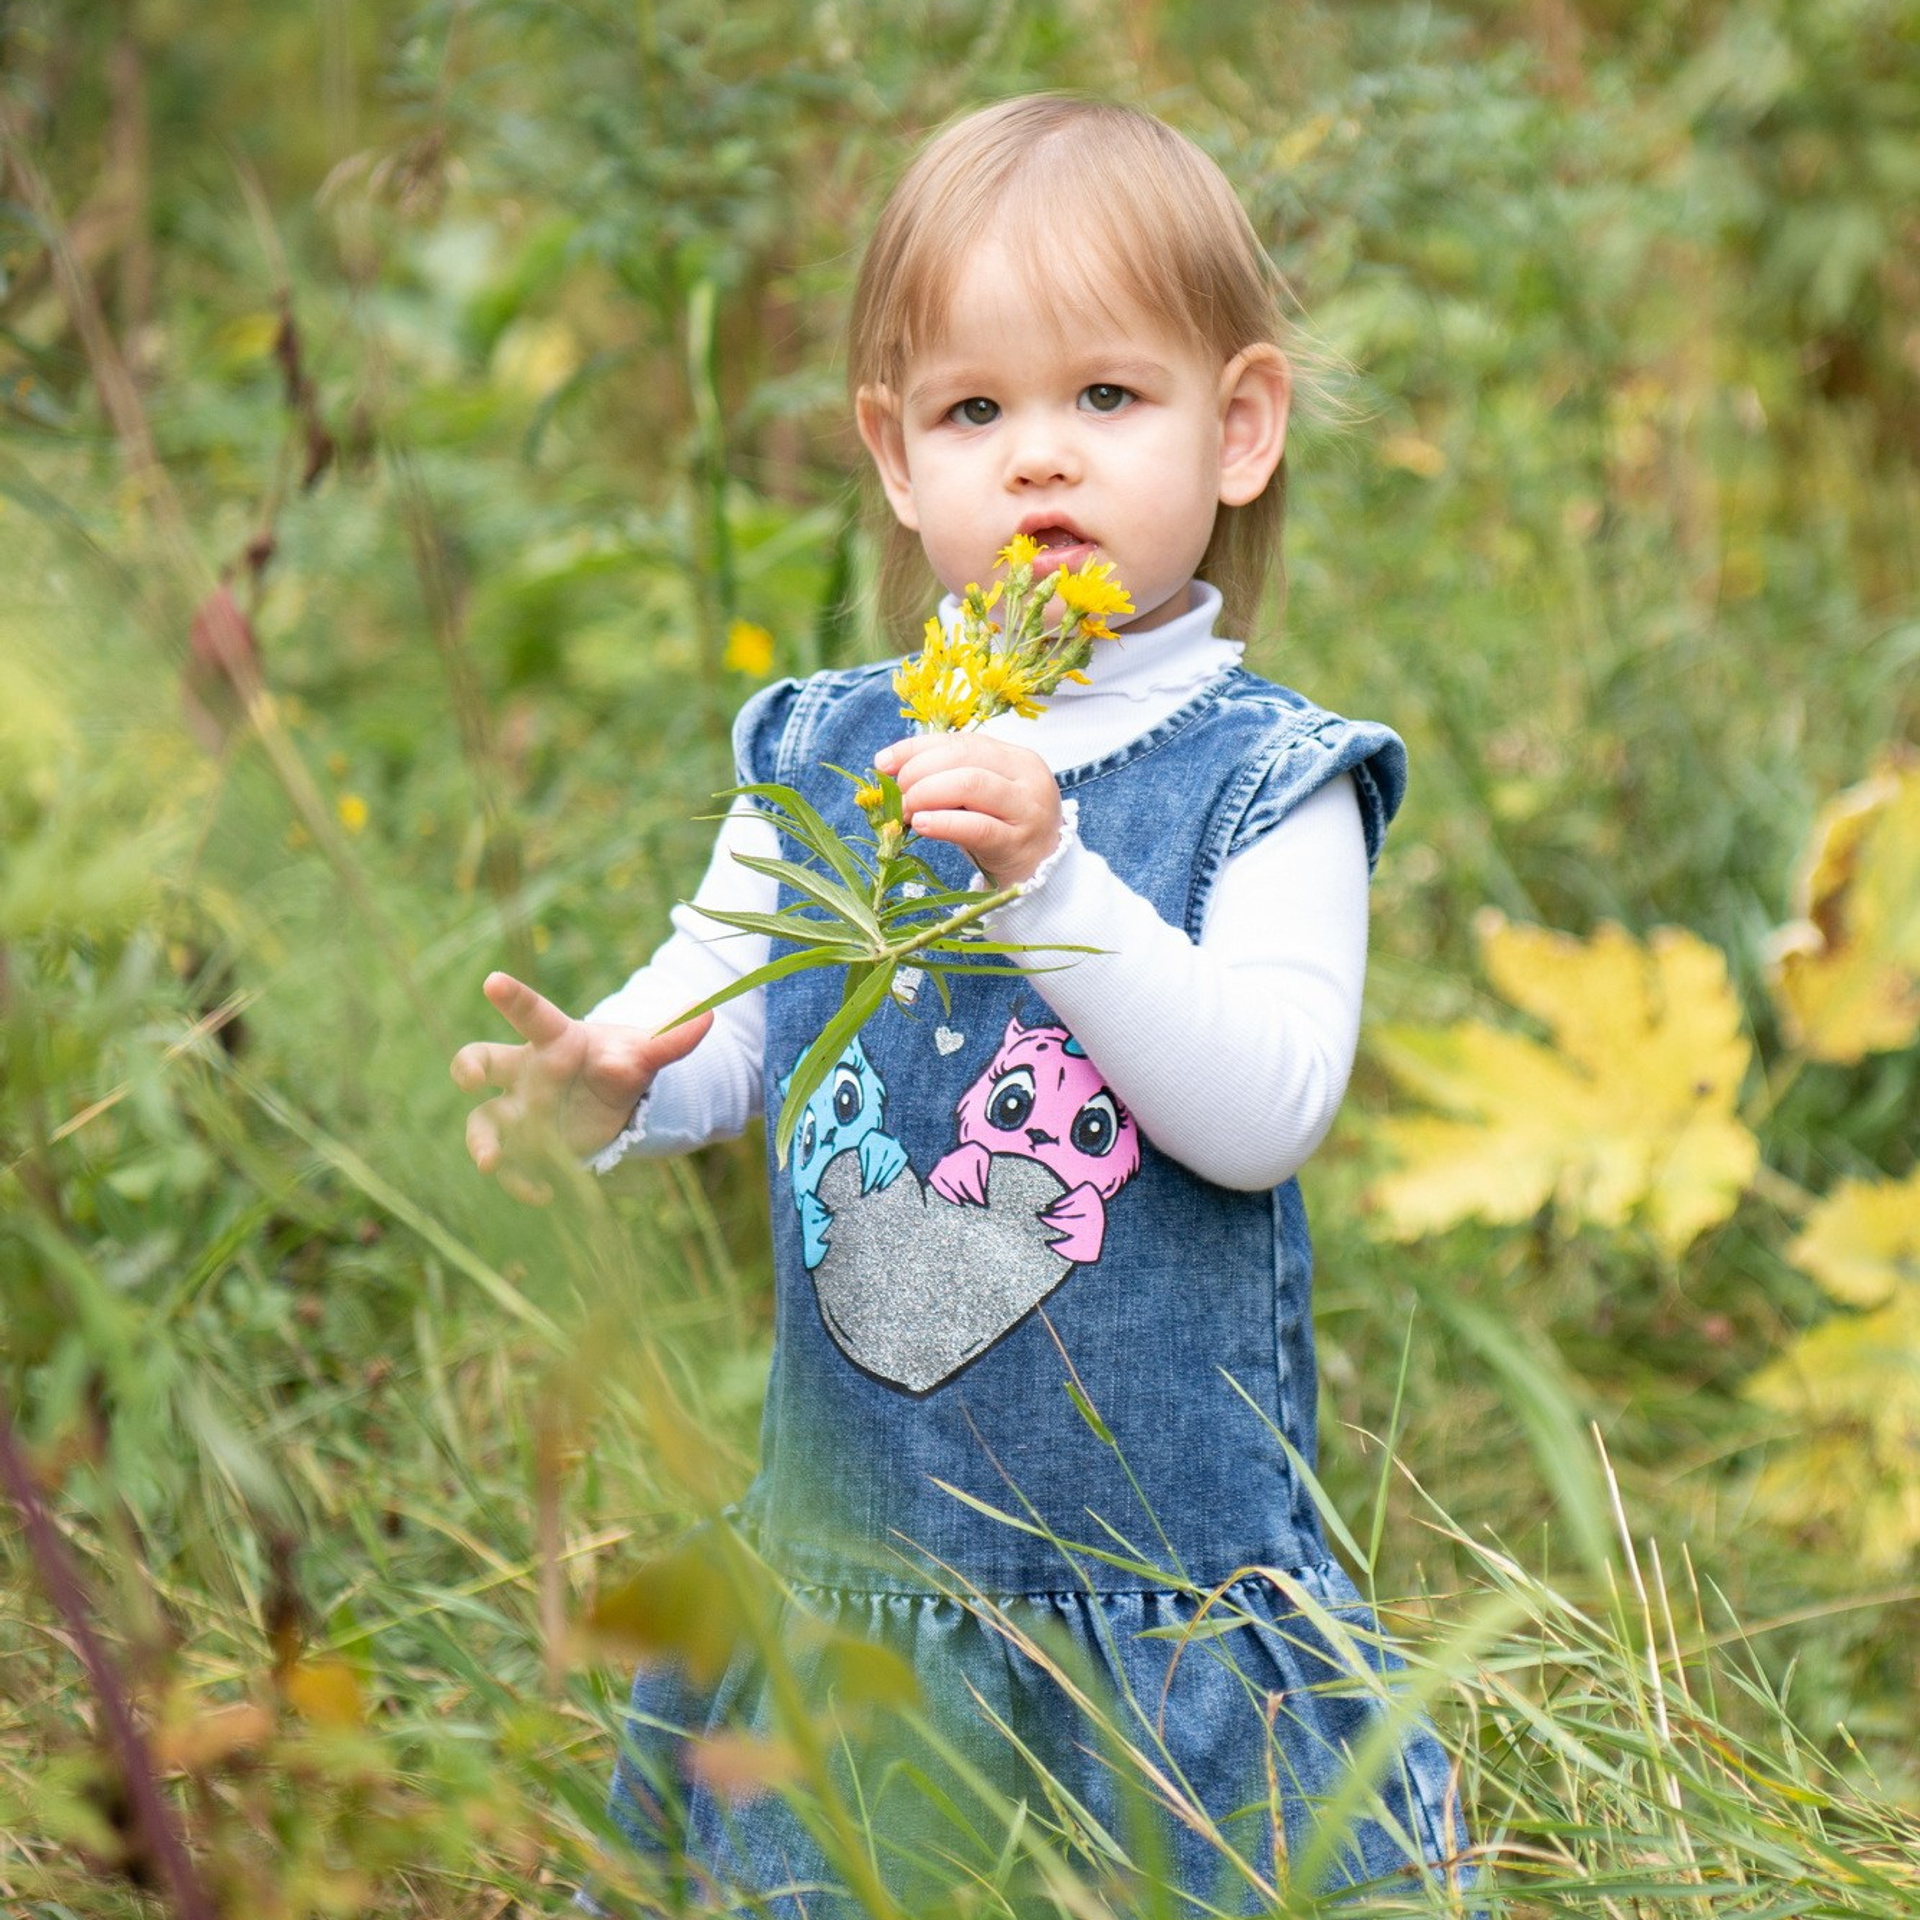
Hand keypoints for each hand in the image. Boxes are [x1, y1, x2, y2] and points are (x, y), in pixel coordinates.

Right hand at [449, 971, 710, 1200]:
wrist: (612, 1098)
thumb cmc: (620, 1063)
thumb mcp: (646, 1053)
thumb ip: (672, 1040)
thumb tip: (709, 1015)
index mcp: (555, 1039)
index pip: (532, 1015)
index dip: (513, 997)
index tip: (493, 980)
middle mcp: (525, 1071)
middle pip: (482, 1060)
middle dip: (469, 1067)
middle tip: (470, 1078)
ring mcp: (518, 1110)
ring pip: (483, 1121)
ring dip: (482, 1142)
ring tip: (491, 1162)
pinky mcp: (523, 1146)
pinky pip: (511, 1164)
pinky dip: (521, 1182)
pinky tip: (543, 1195)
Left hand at [873, 734, 1060, 886]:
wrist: (1042, 876)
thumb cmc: (1002, 831)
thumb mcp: (980, 798)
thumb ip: (947, 777)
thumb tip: (889, 765)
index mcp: (1018, 759)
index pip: (961, 741)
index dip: (917, 748)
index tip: (883, 763)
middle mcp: (1027, 778)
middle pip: (964, 757)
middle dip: (919, 771)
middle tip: (898, 795)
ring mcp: (1027, 811)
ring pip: (970, 784)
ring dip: (927, 793)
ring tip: (907, 811)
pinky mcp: (1018, 844)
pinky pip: (976, 826)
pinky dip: (943, 822)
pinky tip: (922, 825)